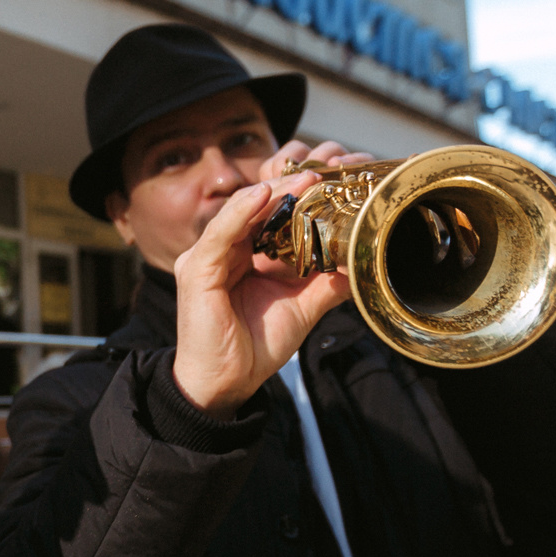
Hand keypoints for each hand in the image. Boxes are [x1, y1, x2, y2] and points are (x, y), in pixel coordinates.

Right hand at [170, 140, 366, 416]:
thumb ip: (326, 282)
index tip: (333, 185)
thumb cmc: (254, 347)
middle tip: (323, 173)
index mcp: (244, 256)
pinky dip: (240, 213)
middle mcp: (222, 251)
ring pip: (239, 214)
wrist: (226, 383)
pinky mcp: (195, 271)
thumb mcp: (302, 308)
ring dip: (272, 193)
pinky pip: (220, 235)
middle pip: (256, 208)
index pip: (272, 216)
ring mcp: (205, 258)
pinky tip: (263, 195)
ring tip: (304, 178)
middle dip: (290, 188)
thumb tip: (360, 262)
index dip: (300, 198)